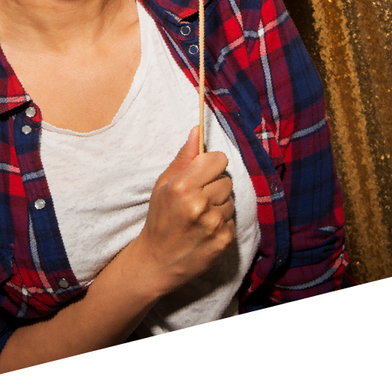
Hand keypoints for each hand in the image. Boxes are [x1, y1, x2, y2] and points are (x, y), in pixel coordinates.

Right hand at [140, 132, 238, 295]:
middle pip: (227, 180)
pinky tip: (206, 230)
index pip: (218, 160)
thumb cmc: (159, 219)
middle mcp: (200, 204)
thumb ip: (184, 157)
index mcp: (183, 186)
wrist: (159, 261)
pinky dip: (222, 223)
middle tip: (199, 199)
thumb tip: (198, 129)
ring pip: (231, 200)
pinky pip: (232, 220)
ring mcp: (214, 224)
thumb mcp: (163, 185)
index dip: (212, 165)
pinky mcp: (224, 240)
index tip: (204, 173)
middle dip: (215, 186)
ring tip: (201, 216)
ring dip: (220, 205)